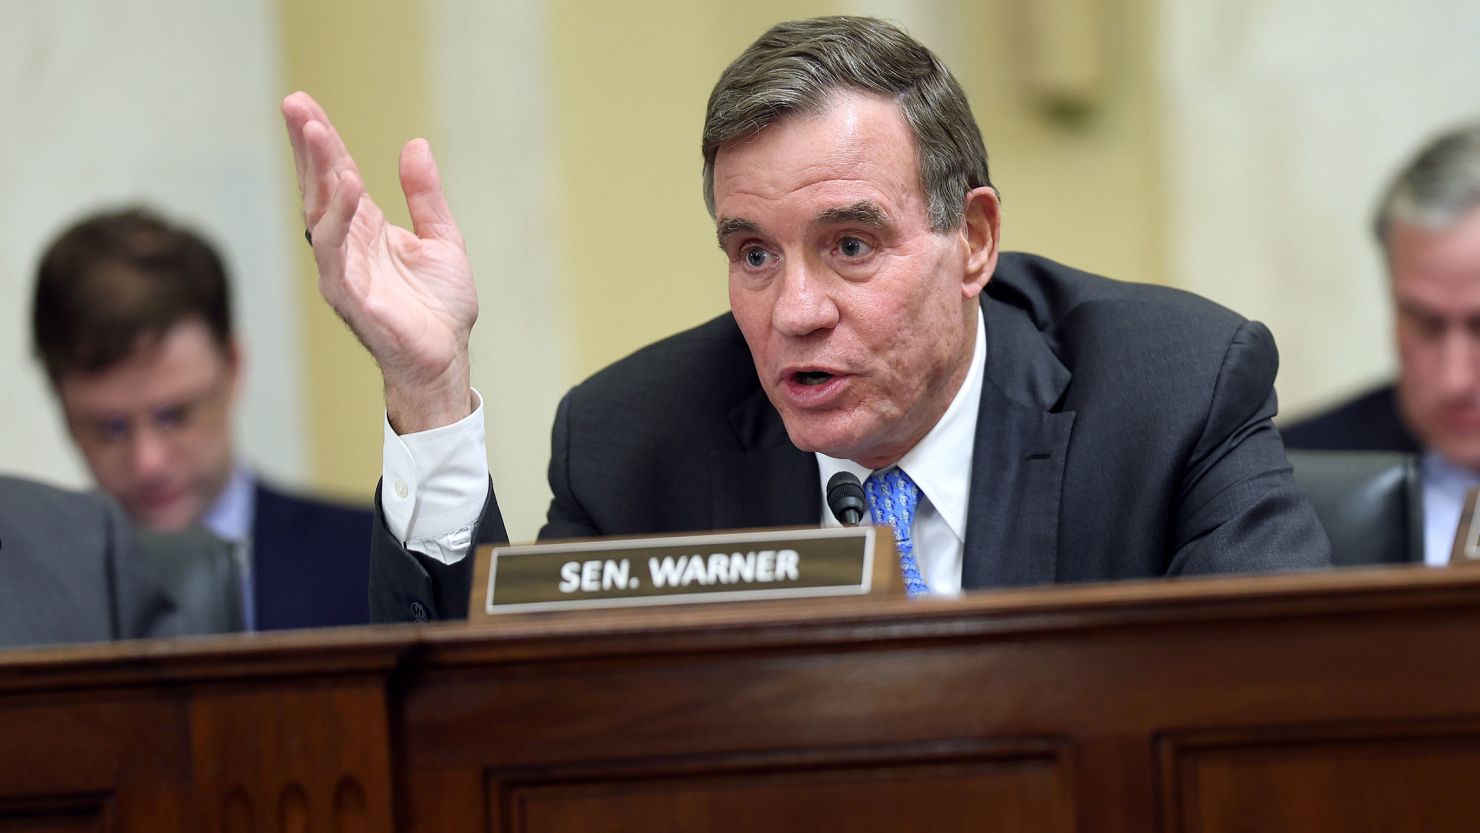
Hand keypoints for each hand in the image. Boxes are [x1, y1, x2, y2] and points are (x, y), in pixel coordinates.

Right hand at [281, 91, 477, 432]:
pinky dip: (340, 220)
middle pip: (319, 188)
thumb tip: (415, 145)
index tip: (304, 104)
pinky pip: (338, 254)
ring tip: (319, 134)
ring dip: (320, 174)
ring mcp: (343, 272)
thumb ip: (425, 196)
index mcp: (365, 230)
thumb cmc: (439, 308)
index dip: (321, 142)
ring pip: (322, 215)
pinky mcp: (352, 298)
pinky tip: (349, 187)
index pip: (336, 177)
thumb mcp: (441, 239)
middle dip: (307, 147)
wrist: (446, 359)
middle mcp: (346, 247)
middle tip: (295, 104)